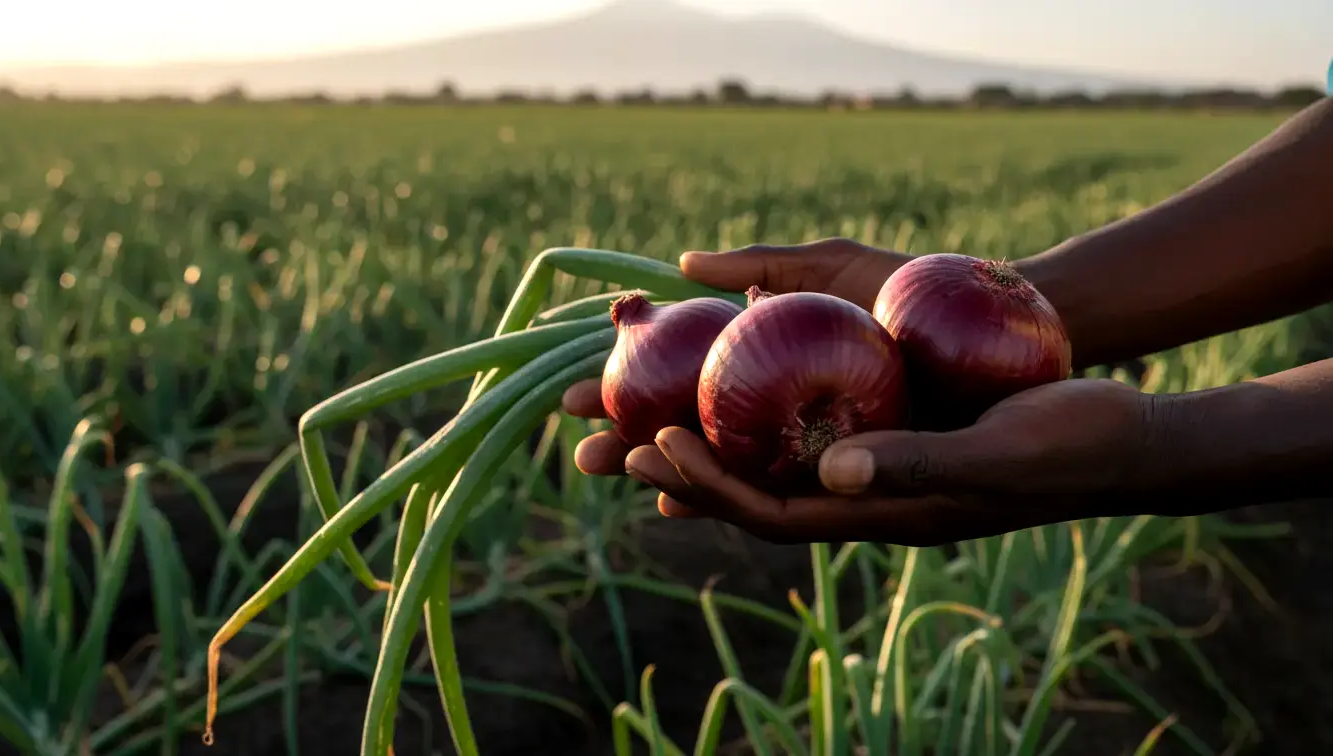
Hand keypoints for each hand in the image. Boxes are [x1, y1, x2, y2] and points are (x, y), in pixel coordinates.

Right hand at [562, 238, 914, 488]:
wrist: (1024, 326)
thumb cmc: (924, 289)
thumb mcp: (836, 269)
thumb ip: (764, 266)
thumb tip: (680, 265)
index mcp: (780, 389)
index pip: (691, 401)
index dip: (633, 404)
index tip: (578, 400)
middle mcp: (798, 435)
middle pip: (703, 448)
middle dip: (638, 451)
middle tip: (583, 452)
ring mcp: (835, 464)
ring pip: (740, 482)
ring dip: (681, 479)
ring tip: (633, 468)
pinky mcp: (877, 486)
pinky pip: (801, 500)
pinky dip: (743, 493)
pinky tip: (699, 499)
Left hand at [619, 378, 1183, 544]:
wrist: (1121, 440)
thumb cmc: (1068, 447)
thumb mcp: (994, 453)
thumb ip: (915, 466)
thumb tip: (831, 469)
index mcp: (884, 514)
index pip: (774, 512)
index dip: (710, 488)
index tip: (653, 450)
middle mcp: (870, 497)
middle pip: (758, 493)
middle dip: (687, 471)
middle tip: (617, 442)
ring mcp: (882, 469)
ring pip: (778, 462)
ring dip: (716, 443)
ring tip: (654, 415)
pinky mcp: (898, 435)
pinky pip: (816, 430)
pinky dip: (771, 413)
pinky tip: (746, 381)